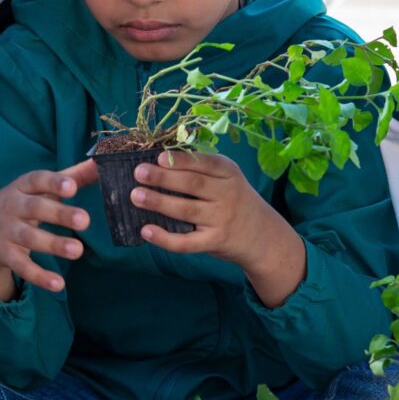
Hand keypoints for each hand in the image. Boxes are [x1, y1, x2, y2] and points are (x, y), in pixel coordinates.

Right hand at [0, 163, 96, 299]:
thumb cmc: (22, 202)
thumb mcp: (40, 188)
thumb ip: (72, 176)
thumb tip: (102, 163)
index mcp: (22, 186)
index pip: (37, 180)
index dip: (54, 183)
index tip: (72, 187)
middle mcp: (12, 207)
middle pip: (35, 208)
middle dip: (59, 214)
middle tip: (84, 219)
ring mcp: (7, 232)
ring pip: (30, 238)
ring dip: (53, 244)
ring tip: (77, 250)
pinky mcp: (5, 255)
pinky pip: (22, 266)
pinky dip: (39, 276)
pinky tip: (58, 284)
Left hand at [129, 152, 305, 301]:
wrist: (263, 235)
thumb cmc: (235, 200)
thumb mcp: (228, 179)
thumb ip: (202, 169)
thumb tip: (158, 161)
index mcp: (229, 173)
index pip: (204, 163)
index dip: (180, 160)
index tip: (158, 157)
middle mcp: (228, 194)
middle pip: (193, 184)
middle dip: (164, 178)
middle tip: (138, 173)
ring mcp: (222, 219)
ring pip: (187, 210)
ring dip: (159, 203)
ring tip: (136, 196)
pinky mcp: (215, 242)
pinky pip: (187, 242)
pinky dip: (165, 238)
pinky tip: (146, 231)